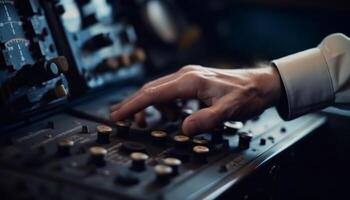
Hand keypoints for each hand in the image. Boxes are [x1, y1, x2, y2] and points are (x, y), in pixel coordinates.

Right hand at [110, 65, 281, 134]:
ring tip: (143, 123)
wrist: (260, 84)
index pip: (152, 93)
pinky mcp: (192, 84)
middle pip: (150, 89)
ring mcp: (188, 79)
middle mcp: (185, 76)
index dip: (133, 105)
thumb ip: (206, 120)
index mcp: (189, 81)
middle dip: (133, 104)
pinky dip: (164, 106)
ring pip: (159, 92)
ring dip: (149, 107)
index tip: (118, 115)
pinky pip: (170, 94)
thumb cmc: (246, 93)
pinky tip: (170, 116)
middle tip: (118, 117)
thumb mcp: (228, 110)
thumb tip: (184, 128)